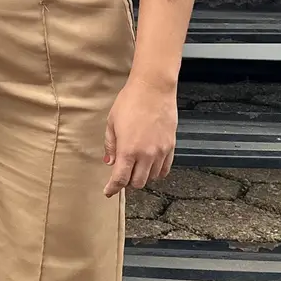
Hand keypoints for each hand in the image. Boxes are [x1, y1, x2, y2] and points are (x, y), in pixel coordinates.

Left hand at [103, 76, 176, 196]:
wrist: (153, 89)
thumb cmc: (129, 102)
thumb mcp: (112, 122)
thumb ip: (111, 145)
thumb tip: (109, 162)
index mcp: (128, 150)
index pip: (120, 178)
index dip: (113, 188)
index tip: (108, 192)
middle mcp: (146, 155)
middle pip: (138, 183)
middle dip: (127, 183)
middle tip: (121, 176)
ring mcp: (161, 152)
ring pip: (152, 178)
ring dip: (142, 177)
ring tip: (135, 169)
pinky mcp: (171, 147)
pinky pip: (165, 169)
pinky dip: (156, 172)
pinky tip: (150, 167)